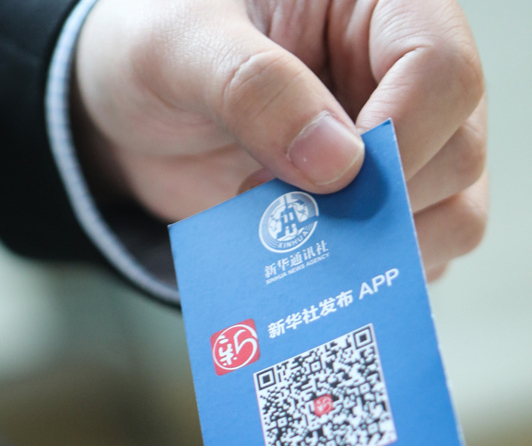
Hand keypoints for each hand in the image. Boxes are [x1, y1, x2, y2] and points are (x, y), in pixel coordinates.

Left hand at [74, 0, 486, 278]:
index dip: (401, 136)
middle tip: (287, 214)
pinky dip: (360, 279)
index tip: (328, 180)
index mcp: (381, 7)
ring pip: (452, 218)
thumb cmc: (157, 53)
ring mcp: (400, 154)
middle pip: (457, 155)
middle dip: (377, 206)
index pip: (443, 70)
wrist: (127, 115)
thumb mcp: (182, 50)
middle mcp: (406, 78)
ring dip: (375, 252)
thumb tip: (337, 163)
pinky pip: (405, 263)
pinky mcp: (375, 216)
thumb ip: (253, 90)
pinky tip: (304, 270)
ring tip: (292, 242)